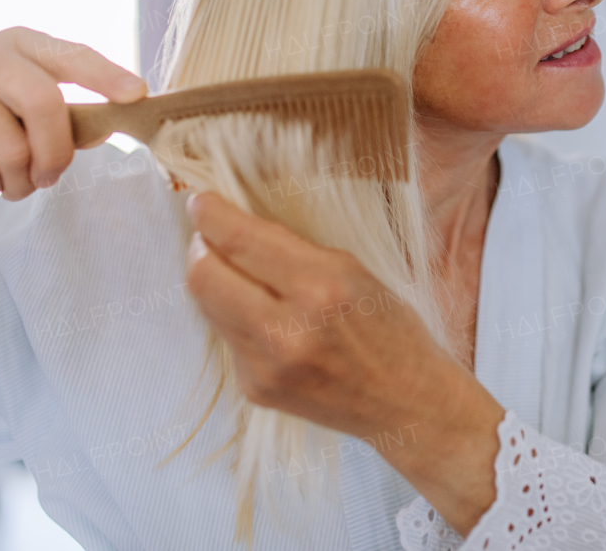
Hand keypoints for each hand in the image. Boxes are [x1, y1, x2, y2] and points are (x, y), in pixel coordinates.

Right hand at [0, 26, 145, 201]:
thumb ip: (71, 117)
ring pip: (12, 148)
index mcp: (24, 44)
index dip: (105, 75)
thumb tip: (105, 129)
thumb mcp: (34, 111)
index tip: (137, 94)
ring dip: (21, 179)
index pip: (72, 55)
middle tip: (52, 176)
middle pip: (44, 103)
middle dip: (57, 152)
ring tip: (13, 178)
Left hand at [184, 191, 503, 533]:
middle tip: (211, 237)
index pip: (240, 241)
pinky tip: (265, 318)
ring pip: (207, 306)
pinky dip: (236, 318)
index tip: (200, 202)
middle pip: (203, 276)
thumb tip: (236, 226)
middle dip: (200, 247)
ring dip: (214, 281)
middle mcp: (287, 330)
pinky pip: (226, 338)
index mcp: (321, 287)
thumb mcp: (353, 270)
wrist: (406, 402)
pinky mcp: (256, 389)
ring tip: (239, 274)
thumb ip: (292, 249)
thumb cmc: (390, 328)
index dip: (210, 215)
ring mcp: (267, 366)